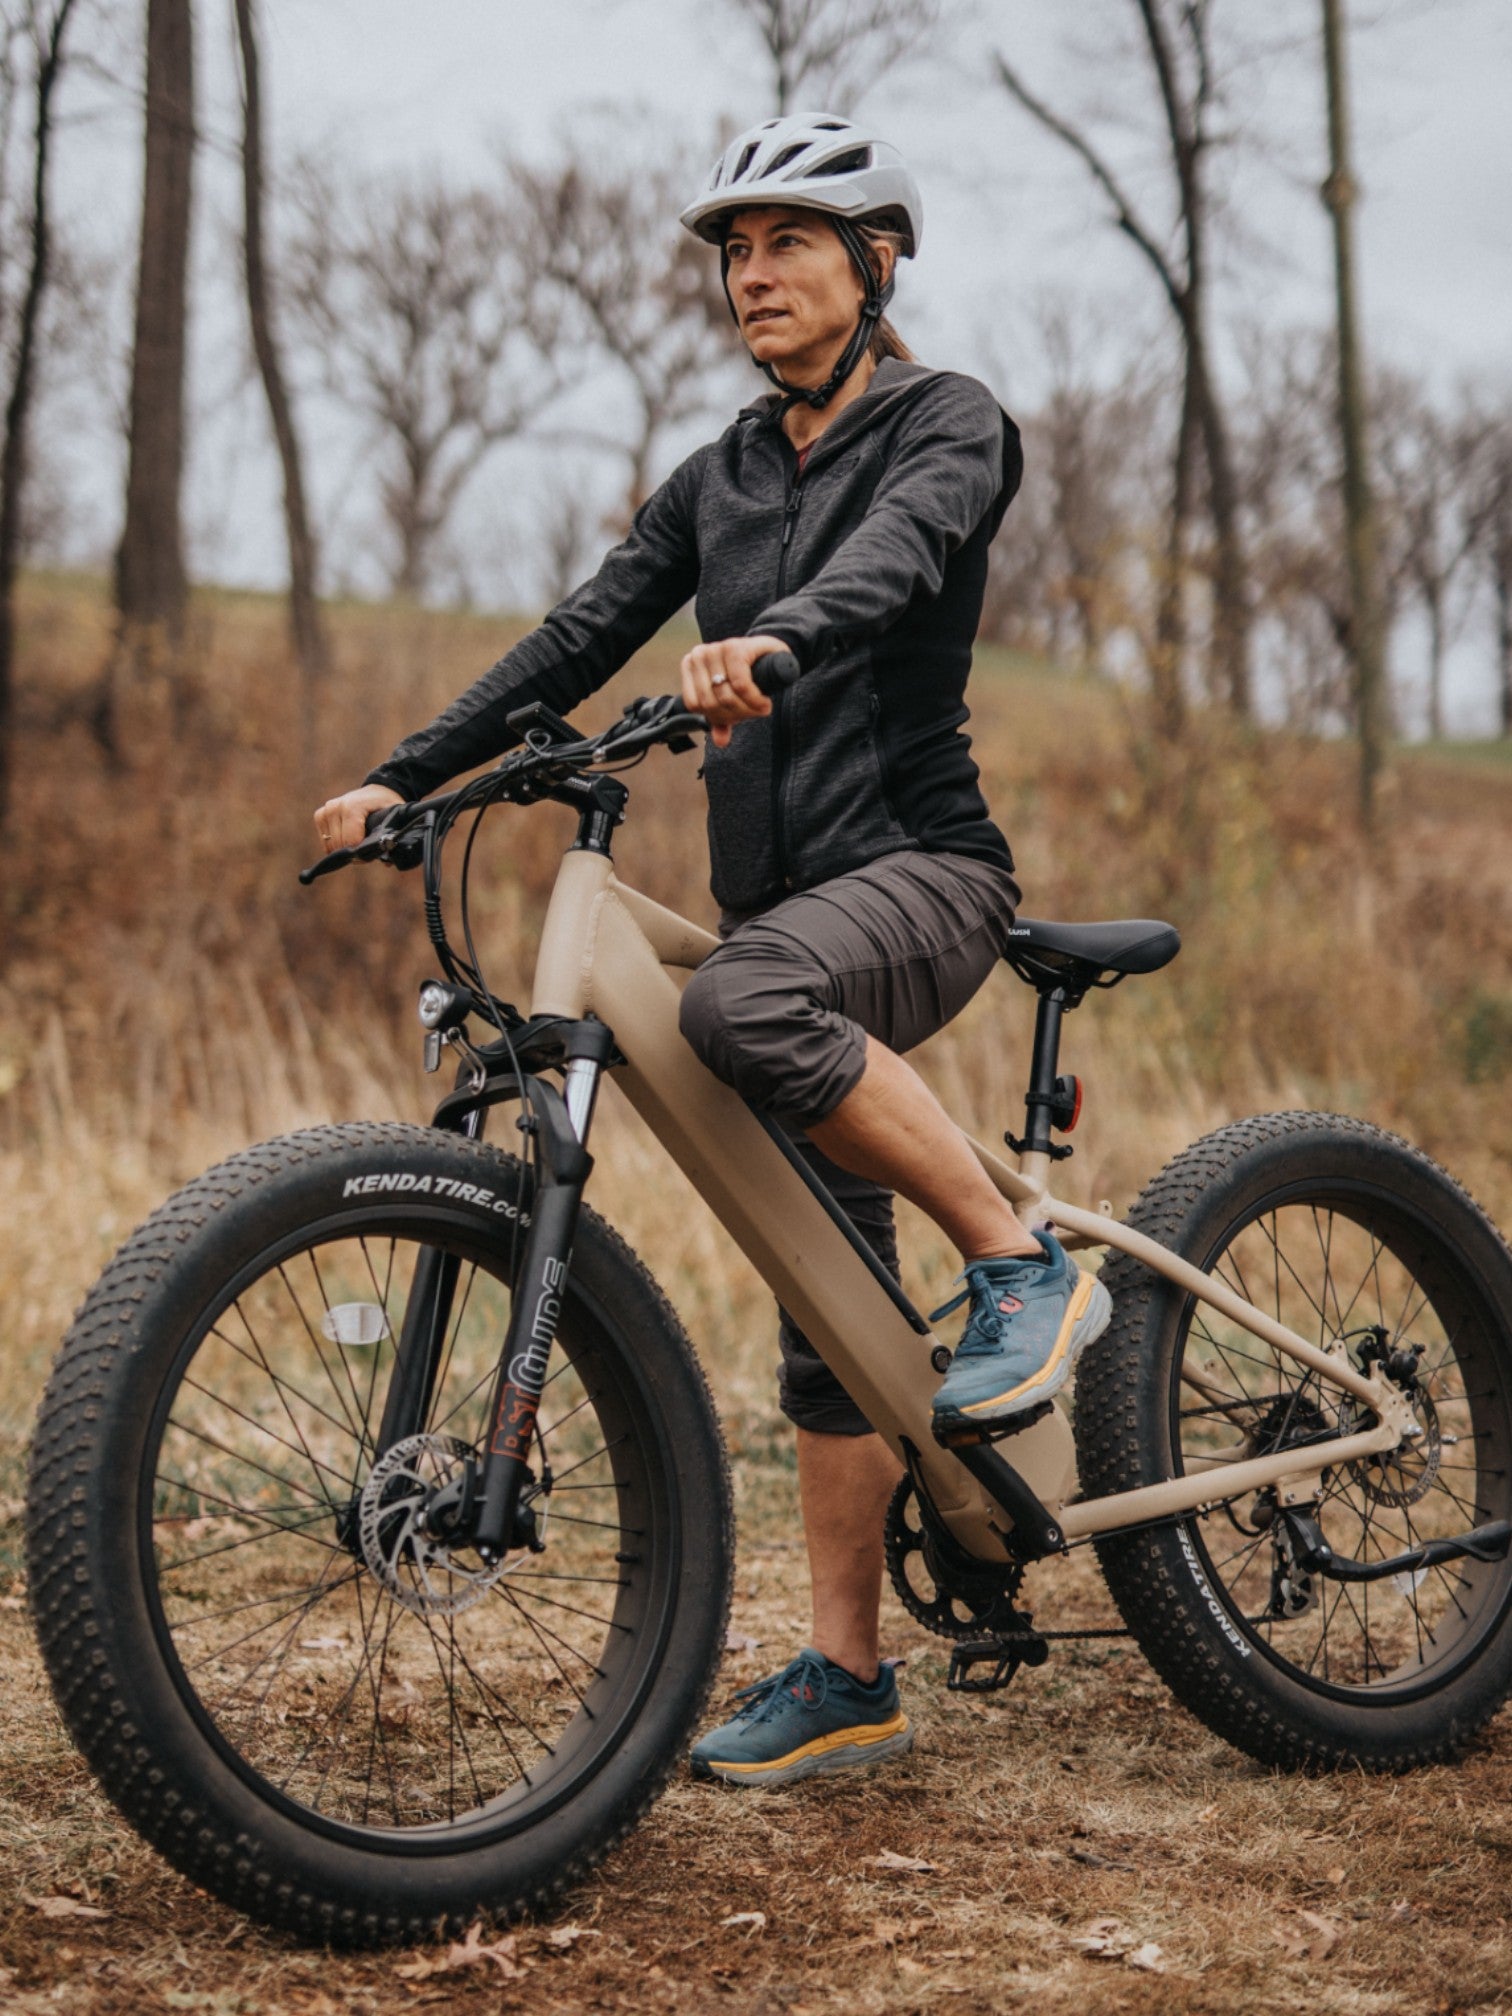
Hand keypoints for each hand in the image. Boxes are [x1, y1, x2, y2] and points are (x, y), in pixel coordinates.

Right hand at [313, 783, 402, 853]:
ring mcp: (326, 810)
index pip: (351, 841)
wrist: (376, 793)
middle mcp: (335, 807)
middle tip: (367, 846)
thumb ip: (390, 838)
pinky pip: (325, 841)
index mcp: (353, 807)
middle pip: (340, 846)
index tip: (372, 852)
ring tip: (358, 840)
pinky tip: (347, 837)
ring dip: (344, 849)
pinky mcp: (320, 815)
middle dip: (354, 852)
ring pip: (330, 846)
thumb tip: (386, 863)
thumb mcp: (393, 819)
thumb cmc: (386, 807)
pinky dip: (336, 844)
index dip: (362, 853)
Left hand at [680, 634, 786, 748]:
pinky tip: (764, 702)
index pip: (694, 705)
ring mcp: (716, 649)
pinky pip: (741, 685)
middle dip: (735, 715)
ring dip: (747, 710)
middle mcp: (699, 655)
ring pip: (726, 696)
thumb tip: (720, 741)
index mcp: (690, 665)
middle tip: (753, 713)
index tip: (736, 717)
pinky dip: (754, 699)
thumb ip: (722, 718)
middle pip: (710, 703)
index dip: (717, 717)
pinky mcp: (735, 648)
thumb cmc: (748, 672)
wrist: (771, 651)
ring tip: (760, 708)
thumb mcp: (732, 696)